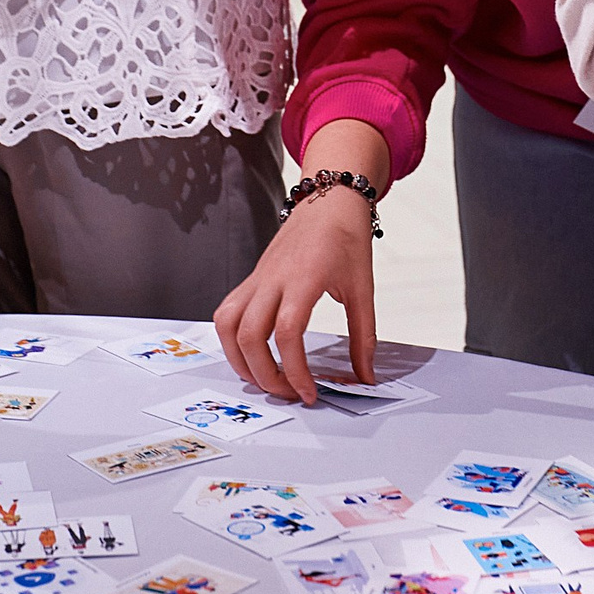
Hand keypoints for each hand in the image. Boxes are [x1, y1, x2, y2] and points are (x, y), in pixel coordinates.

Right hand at [214, 120, 387, 404]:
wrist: (329, 200)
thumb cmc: (347, 239)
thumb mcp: (363, 288)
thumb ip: (364, 336)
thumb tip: (366, 377)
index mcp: (304, 278)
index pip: (288, 333)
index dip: (295, 370)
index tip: (309, 393)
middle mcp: (273, 279)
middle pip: (250, 335)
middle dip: (265, 375)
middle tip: (288, 393)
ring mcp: (257, 278)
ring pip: (228, 324)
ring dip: (239, 360)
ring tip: (263, 380)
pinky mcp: (251, 279)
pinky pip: (227, 312)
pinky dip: (231, 339)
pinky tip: (251, 355)